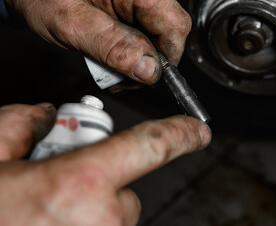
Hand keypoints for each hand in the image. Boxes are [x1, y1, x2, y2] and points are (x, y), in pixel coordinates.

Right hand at [0, 103, 210, 224]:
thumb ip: (21, 125)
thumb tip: (42, 116)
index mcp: (80, 185)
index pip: (151, 146)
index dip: (179, 134)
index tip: (196, 131)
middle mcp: (101, 221)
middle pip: (126, 189)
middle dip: (103, 178)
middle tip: (64, 180)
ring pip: (114, 215)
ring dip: (93, 206)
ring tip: (52, 209)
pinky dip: (87, 223)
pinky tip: (54, 221)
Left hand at [5, 0, 191, 83]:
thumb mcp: (70, 22)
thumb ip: (110, 45)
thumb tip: (149, 70)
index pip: (175, 24)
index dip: (165, 56)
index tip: (142, 75)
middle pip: (170, 33)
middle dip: (150, 63)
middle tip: (121, 75)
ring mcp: (138, 0)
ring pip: (158, 40)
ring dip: (138, 62)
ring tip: (111, 66)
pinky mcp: (132, 11)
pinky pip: (145, 38)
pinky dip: (131, 55)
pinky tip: (113, 57)